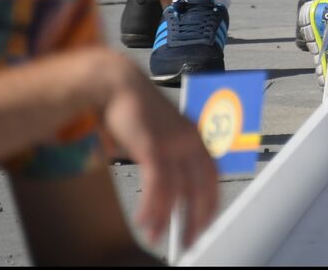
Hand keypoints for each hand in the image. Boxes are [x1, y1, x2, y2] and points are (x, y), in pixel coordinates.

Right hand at [101, 55, 218, 247]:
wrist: (115, 84)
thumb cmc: (133, 112)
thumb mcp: (158, 136)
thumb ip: (166, 161)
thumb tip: (164, 196)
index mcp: (194, 137)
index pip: (212, 177)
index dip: (209, 203)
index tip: (204, 224)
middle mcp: (189, 139)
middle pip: (199, 188)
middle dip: (194, 219)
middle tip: (187, 242)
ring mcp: (172, 142)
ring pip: (176, 191)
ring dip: (165, 218)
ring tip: (154, 236)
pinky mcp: (152, 145)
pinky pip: (157, 185)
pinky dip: (151, 207)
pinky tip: (143, 220)